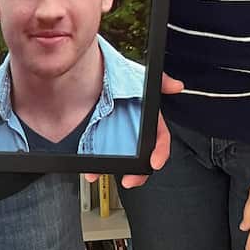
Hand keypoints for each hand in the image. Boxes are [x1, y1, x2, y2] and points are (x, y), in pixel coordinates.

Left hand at [83, 73, 183, 187]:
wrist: (72, 71)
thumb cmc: (106, 71)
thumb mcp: (132, 73)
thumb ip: (157, 80)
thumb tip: (177, 85)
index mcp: (143, 114)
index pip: (159, 136)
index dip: (160, 150)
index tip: (155, 162)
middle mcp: (129, 126)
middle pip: (142, 154)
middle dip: (139, 170)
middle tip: (131, 178)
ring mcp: (111, 134)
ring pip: (121, 159)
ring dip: (116, 170)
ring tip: (105, 173)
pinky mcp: (93, 139)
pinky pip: (98, 157)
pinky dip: (95, 166)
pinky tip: (91, 170)